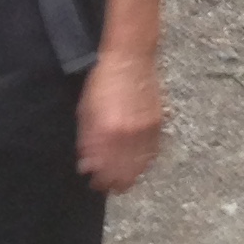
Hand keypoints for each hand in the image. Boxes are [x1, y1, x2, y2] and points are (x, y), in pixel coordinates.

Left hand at [78, 50, 164, 193]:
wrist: (130, 59)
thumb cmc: (102, 81)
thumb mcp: (85, 111)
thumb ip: (86, 141)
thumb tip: (86, 166)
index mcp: (107, 131)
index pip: (105, 170)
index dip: (99, 181)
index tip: (95, 183)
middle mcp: (129, 134)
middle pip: (124, 174)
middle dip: (114, 183)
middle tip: (107, 185)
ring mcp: (146, 130)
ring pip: (140, 167)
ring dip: (130, 176)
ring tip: (121, 179)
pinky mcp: (158, 125)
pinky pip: (152, 153)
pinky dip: (143, 162)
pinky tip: (136, 165)